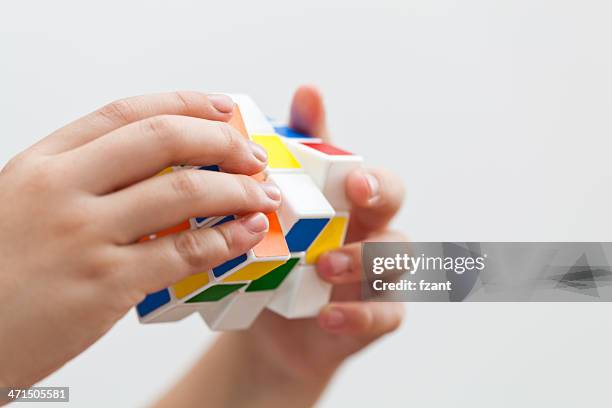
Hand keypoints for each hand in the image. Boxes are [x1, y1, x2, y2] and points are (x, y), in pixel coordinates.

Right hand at [0, 92, 280, 386]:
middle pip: (162, 140)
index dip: (184, 105)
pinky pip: (183, 252)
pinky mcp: (104, 284)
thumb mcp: (22, 205)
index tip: (223, 109)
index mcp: (42, 163)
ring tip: (264, 195)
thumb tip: (157, 173)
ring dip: (237, 190)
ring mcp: (83, 235)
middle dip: (221, 142)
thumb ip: (81, 183)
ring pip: (183, 192)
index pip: (126, 113)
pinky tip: (248, 233)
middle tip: (253, 155)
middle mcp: (61, 188)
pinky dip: (226, 239)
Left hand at [157, 86, 407, 407]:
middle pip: (393, 201)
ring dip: (363, 258)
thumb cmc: (281, 253)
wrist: (275, 323)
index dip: (366, 173)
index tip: (348, 174)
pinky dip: (359, 315)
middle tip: (355, 191)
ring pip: (396, 258)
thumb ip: (291, 160)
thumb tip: (303, 92)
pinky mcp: (374, 315)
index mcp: (348, 203)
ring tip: (324, 263)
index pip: (371, 177)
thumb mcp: (279, 208)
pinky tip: (328, 315)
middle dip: (378, 193)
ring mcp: (377, 273)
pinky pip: (385, 314)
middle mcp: (370, 230)